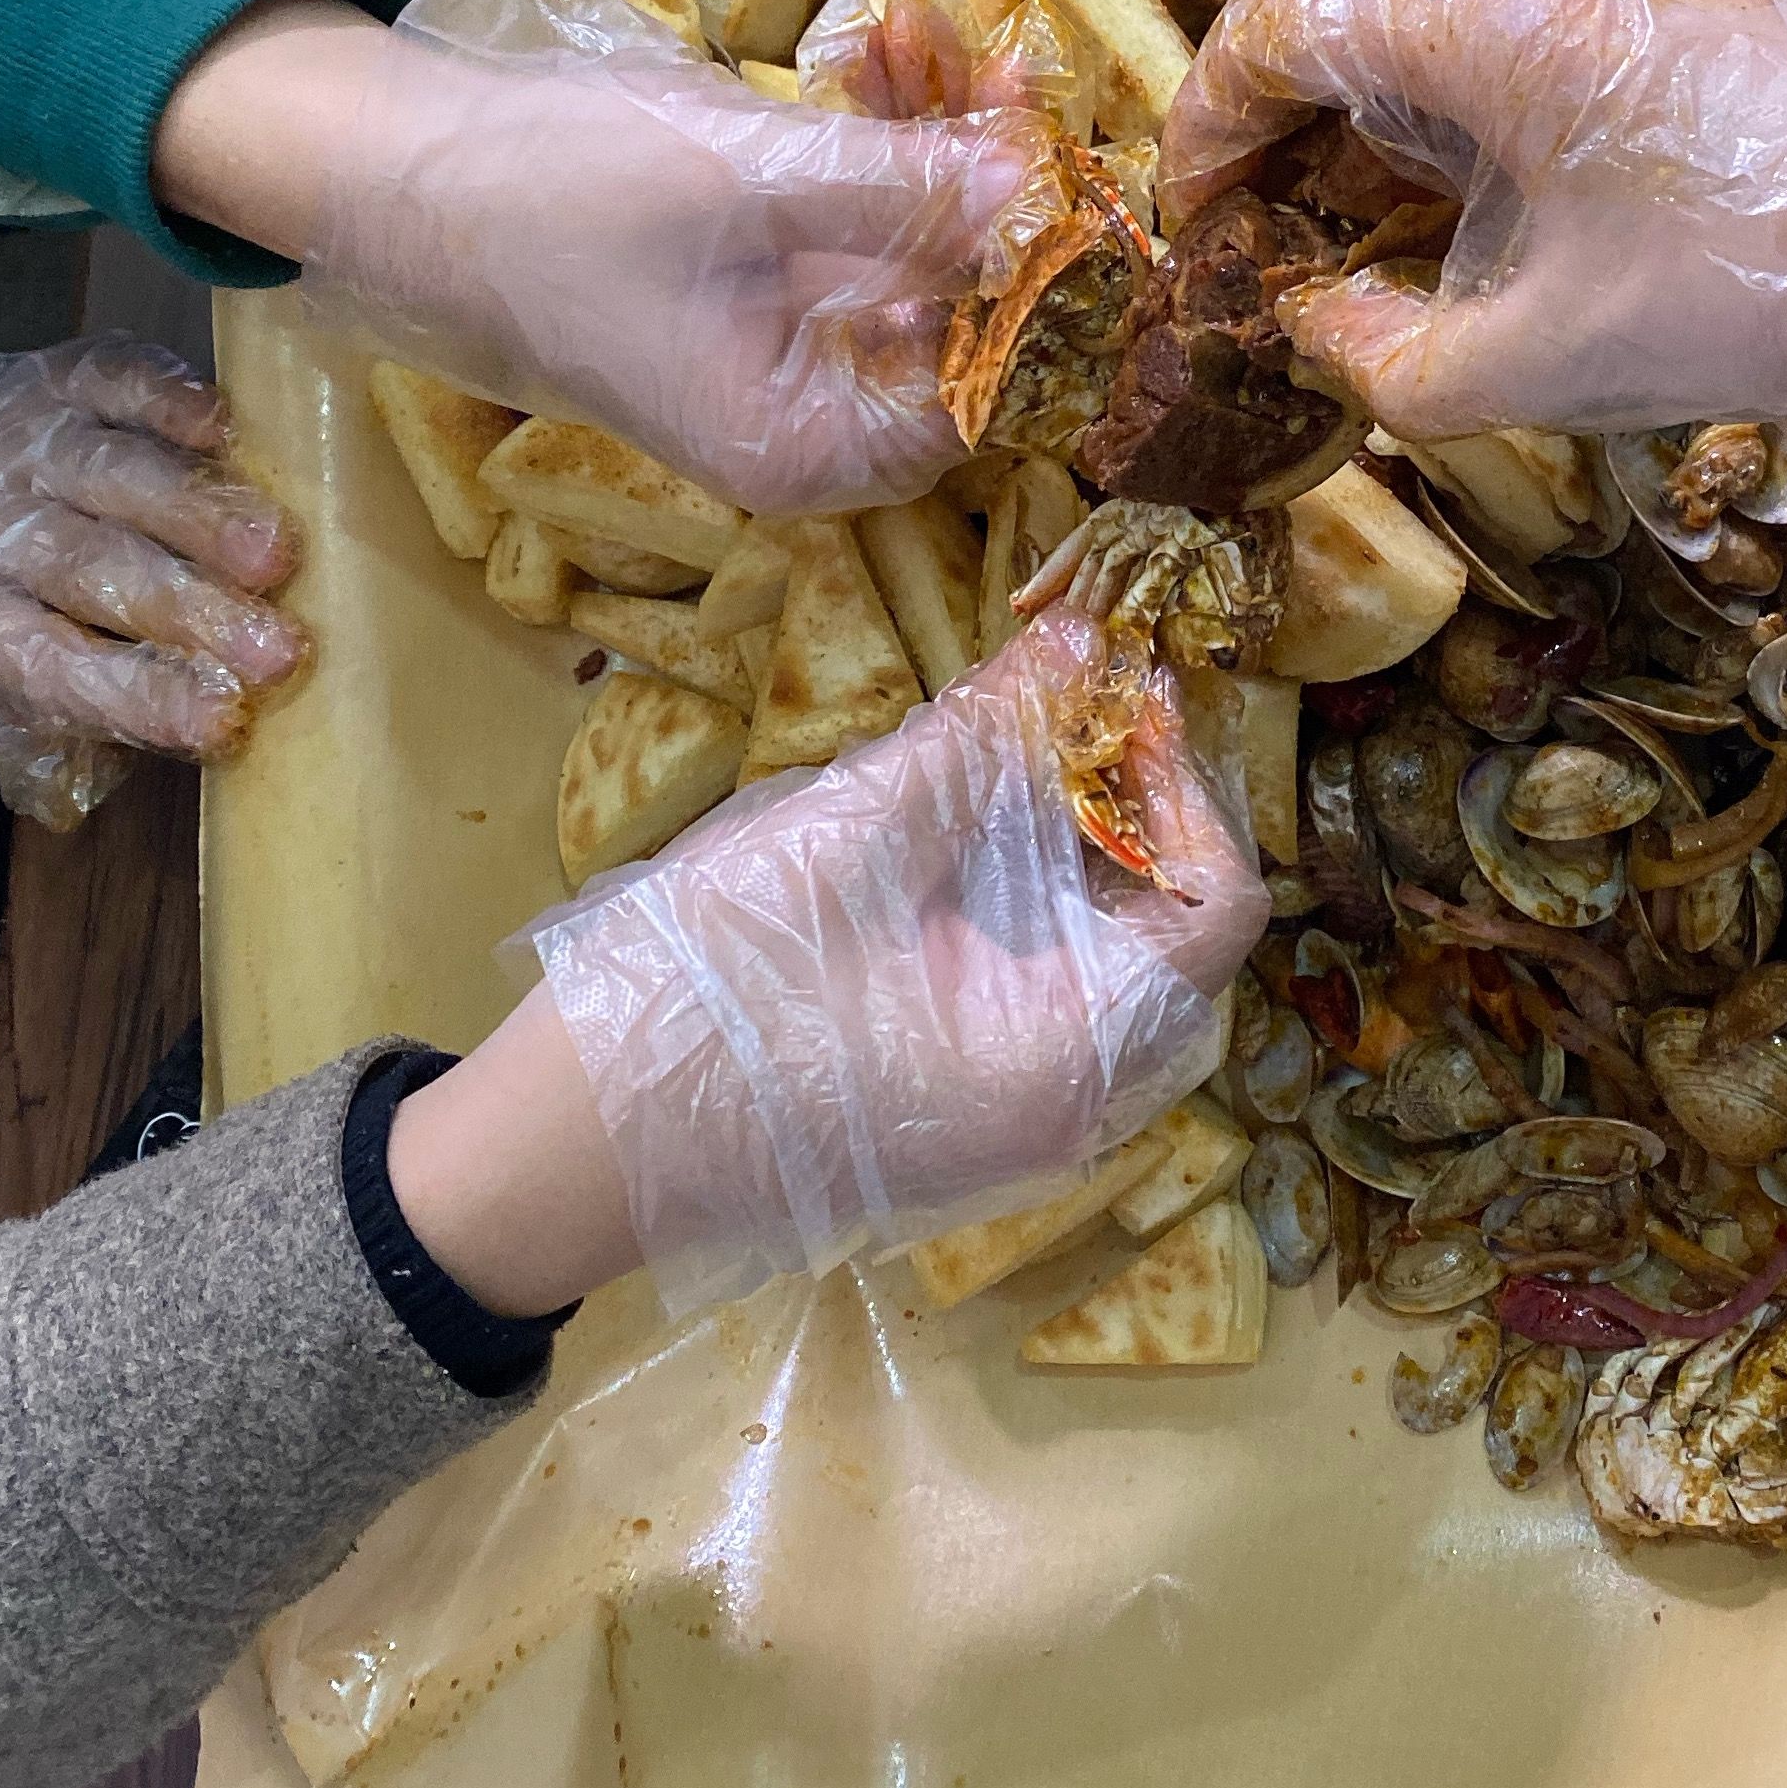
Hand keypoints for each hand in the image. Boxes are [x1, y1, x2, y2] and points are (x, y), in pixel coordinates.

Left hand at [0, 339, 307, 827]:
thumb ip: (76, 722)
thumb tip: (200, 723)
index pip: (56, 668)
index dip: (144, 694)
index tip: (228, 719)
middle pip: (92, 569)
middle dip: (192, 609)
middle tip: (281, 647)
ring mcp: (12, 445)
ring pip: (112, 475)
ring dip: (200, 515)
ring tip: (277, 553)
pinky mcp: (47, 379)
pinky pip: (108, 380)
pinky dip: (166, 399)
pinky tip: (224, 429)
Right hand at [155, 0, 1030, 515]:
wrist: (407, 166)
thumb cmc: (556, 196)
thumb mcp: (750, 184)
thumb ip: (904, 192)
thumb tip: (1039, 192)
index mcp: (803, 446)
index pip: (984, 397)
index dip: (1038, 291)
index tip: (1069, 180)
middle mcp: (810, 418)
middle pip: (962, 318)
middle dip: (990, 191)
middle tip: (1007, 76)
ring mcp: (789, 346)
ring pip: (920, 254)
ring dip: (940, 145)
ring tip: (936, 38)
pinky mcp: (767, 278)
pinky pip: (861, 221)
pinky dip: (882, 142)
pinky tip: (886, 49)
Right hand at [418, 614, 1265, 1313]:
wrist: (572, 1148)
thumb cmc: (711, 996)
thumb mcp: (850, 838)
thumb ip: (979, 736)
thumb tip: (1077, 639)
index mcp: (1070, 1061)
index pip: (1215, 909)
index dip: (1181, 783)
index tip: (1121, 693)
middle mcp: (1073, 1115)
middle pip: (1175, 941)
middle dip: (1138, 811)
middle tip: (1075, 708)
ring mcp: (1016, 1130)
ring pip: (1113, 973)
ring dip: (1086, 857)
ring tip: (1022, 754)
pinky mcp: (959, 1118)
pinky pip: (1048, 1007)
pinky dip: (1036, 915)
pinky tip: (969, 837)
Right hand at [1159, 0, 1786, 585]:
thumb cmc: (1757, 281)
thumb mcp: (1544, 360)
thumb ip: (1390, 358)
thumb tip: (1318, 321)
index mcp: (1477, 7)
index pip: (1277, 29)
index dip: (1208, 129)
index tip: (1197, 227)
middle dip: (1274, 95)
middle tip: (1257, 212)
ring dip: (1363, 73)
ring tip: (1350, 192)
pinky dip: (1451, 59)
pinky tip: (1468, 161)